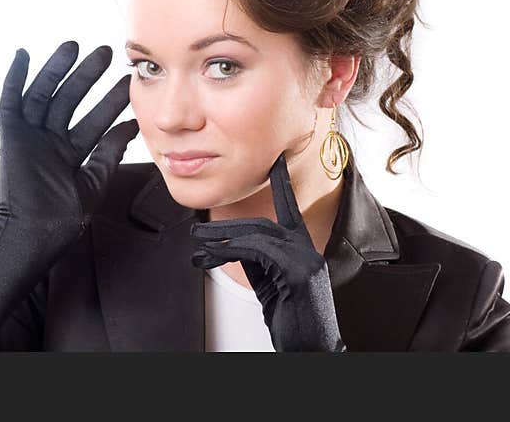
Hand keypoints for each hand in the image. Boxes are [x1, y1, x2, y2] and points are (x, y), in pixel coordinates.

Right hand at [0, 40, 139, 251]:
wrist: (34, 234)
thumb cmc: (62, 218)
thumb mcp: (94, 181)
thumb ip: (110, 153)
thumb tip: (131, 127)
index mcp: (68, 153)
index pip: (93, 120)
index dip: (109, 101)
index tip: (127, 81)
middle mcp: (48, 141)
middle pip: (69, 99)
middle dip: (87, 76)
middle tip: (106, 53)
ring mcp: (29, 137)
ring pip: (44, 94)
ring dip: (57, 69)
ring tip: (74, 46)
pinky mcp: (10, 136)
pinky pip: (10, 101)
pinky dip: (15, 78)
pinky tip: (24, 55)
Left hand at [190, 152, 345, 351]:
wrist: (313, 349)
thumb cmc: (292, 318)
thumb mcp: (269, 281)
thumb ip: (257, 257)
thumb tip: (229, 243)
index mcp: (304, 247)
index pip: (291, 207)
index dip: (283, 183)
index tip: (277, 161)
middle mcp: (308, 249)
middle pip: (261, 224)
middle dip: (225, 228)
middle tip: (197, 233)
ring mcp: (306, 260)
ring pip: (256, 235)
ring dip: (221, 240)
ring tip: (197, 247)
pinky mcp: (298, 273)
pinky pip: (257, 252)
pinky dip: (230, 252)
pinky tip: (211, 259)